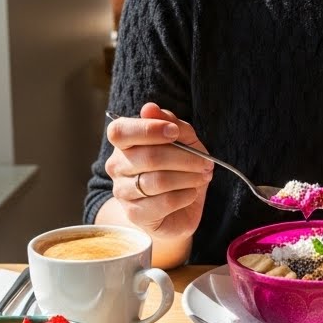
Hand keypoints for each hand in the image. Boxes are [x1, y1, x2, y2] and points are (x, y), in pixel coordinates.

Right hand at [104, 102, 213, 243]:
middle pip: (149, 157)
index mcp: (124, 143)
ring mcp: (123, 192)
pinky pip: (164, 202)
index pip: (120, 131)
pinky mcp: (135, 214)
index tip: (174, 132)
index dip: (148, 129)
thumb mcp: (184, 141)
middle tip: (206, 163)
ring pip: (158, 181)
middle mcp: (117, 166)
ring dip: (188, 177)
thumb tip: (149, 108)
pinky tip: (191, 193)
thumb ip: (171, 123)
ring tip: (203, 176)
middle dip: (185, 158)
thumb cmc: (179, 169)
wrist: (179, 209)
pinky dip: (185, 195)